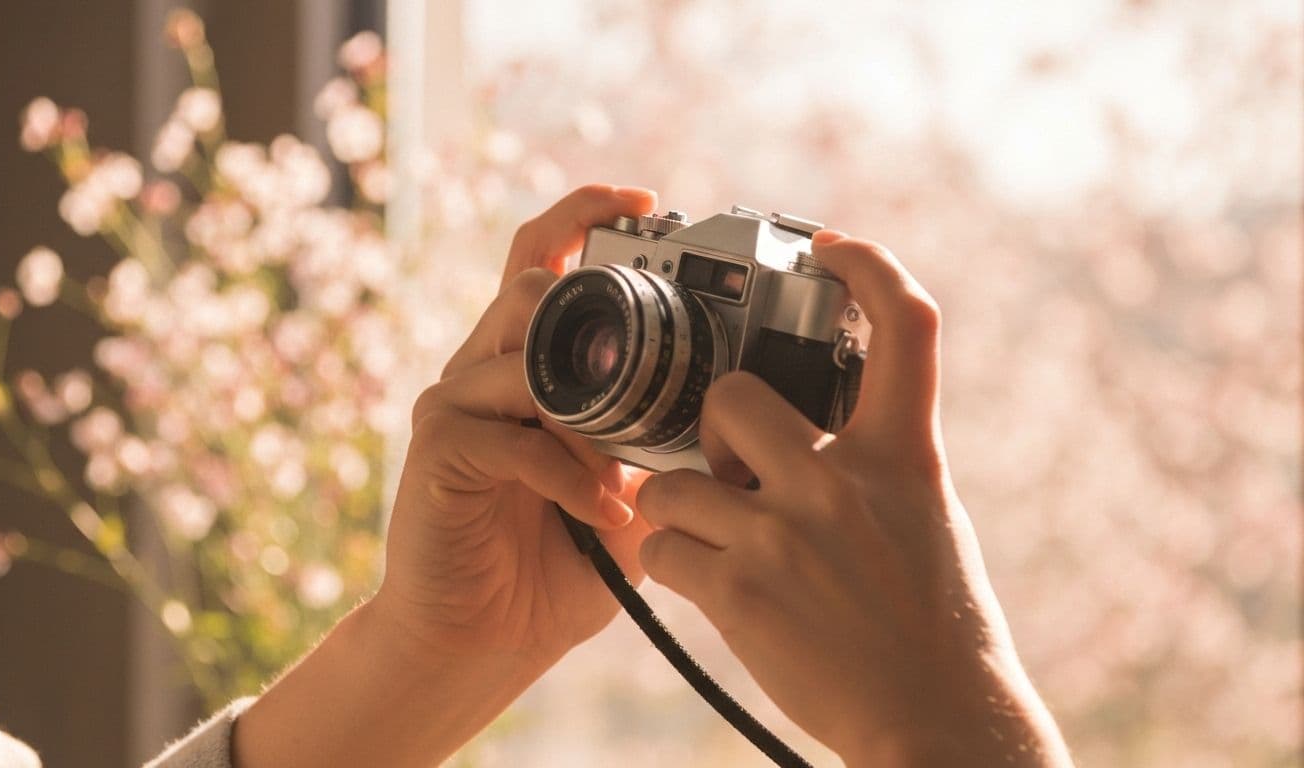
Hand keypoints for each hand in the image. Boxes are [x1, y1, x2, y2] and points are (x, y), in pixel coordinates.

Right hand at [233, 185, 657, 767]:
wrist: (487, 637)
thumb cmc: (563, 559)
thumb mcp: (631, 484)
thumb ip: (658, 435)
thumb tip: (737, 398)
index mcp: (527, 362)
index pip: (542, 254)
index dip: (583, 213)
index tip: (644, 201)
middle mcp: (483, 369)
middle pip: (527, 286)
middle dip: (594, 315)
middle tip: (652, 361)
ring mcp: (454, 405)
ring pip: (520, 350)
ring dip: (589, 408)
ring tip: (626, 469)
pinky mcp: (440, 451)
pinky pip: (516, 438)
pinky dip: (572, 477)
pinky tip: (602, 516)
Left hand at [635, 231, 1071, 766]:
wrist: (935, 717)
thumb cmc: (933, 619)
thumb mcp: (923, 514)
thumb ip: (876, 457)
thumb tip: (822, 415)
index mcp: (901, 454)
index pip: (906, 326)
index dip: (870, 265)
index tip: (832, 248)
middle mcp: (841, 481)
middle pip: (733, 394)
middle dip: (713, 431)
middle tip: (729, 471)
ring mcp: (785, 534)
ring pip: (673, 481)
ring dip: (678, 510)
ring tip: (712, 542)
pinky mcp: (739, 592)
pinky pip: (661, 548)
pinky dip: (671, 564)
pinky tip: (706, 586)